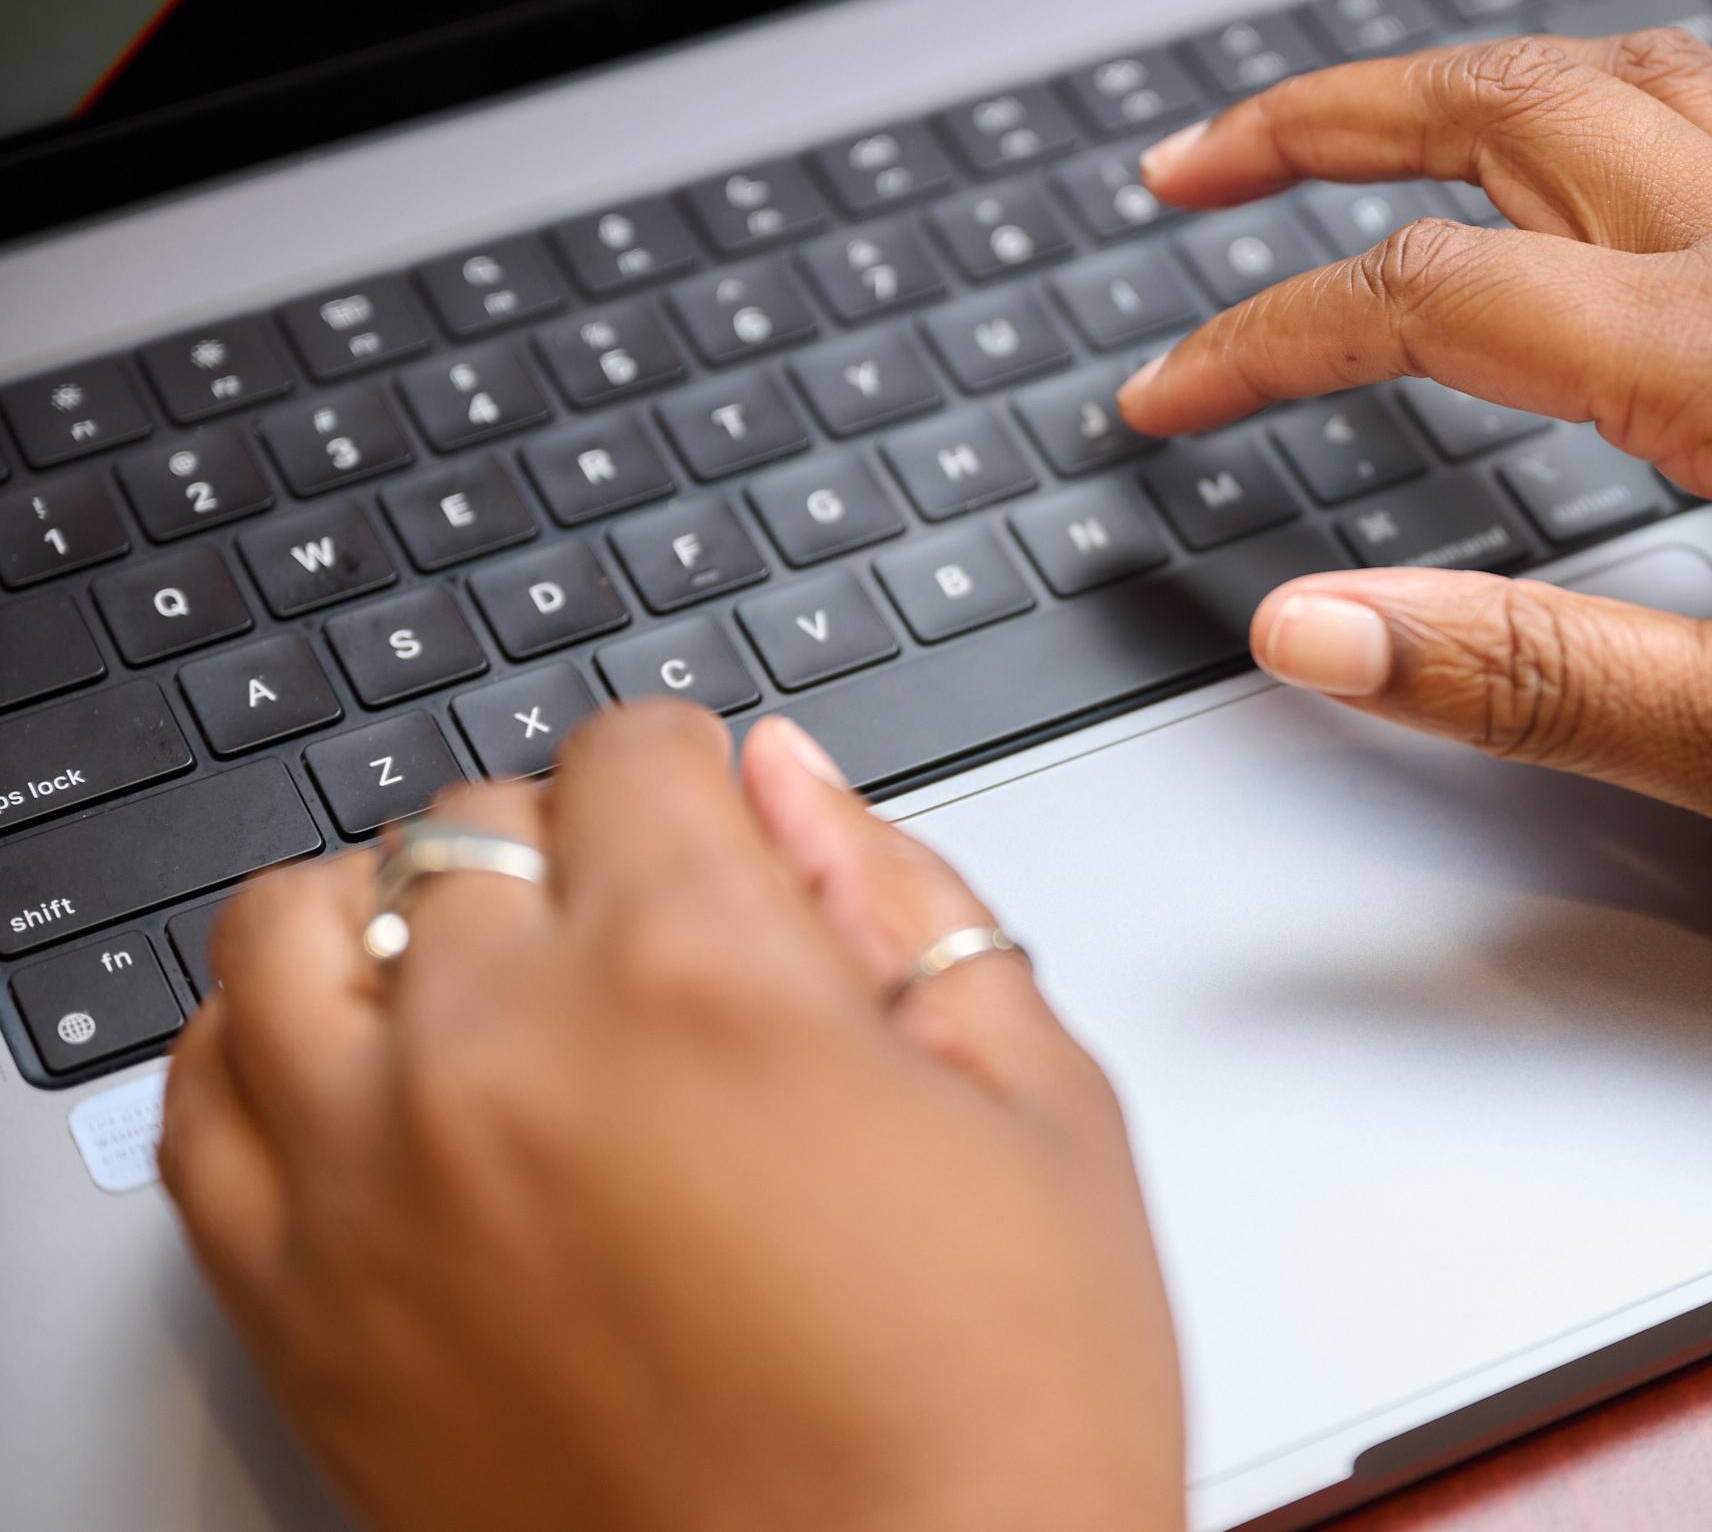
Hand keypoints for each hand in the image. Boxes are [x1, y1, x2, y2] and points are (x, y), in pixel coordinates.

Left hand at [157, 707, 1183, 1531]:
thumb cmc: (993, 1421)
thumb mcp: (1047, 1118)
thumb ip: (910, 905)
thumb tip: (792, 784)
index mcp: (709, 979)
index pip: (635, 751)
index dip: (703, 779)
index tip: (727, 836)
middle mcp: (511, 1051)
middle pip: (473, 824)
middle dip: (573, 847)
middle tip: (656, 941)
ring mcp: (377, 1179)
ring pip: (298, 923)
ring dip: (396, 915)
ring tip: (490, 977)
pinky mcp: (301, 1308)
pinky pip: (203, 1095)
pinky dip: (267, 1043)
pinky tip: (369, 1070)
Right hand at [1119, 30, 1711, 971]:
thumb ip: (1523, 675)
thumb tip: (1312, 627)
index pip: (1431, 297)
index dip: (1265, 341)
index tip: (1163, 402)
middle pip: (1511, 105)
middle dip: (1320, 119)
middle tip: (1187, 167)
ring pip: (1625, 83)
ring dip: (1458, 83)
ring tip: (1341, 128)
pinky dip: (1592, 107)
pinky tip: (1570, 176)